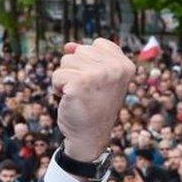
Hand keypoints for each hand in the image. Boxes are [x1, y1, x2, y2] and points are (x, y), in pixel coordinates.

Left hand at [53, 39, 134, 160]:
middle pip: (79, 51)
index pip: (97, 44)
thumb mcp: (97, 78)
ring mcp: (98, 74)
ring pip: (66, 61)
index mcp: (125, 65)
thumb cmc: (93, 106)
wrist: (90, 136)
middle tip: (86, 91)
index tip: (97, 84)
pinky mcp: (80, 83)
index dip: (89, 63)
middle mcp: (115, 68)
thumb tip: (68, 46)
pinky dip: (57, 88)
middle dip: (76, 70)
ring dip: (65, 79)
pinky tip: (69, 99)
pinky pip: (57, 75)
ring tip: (78, 94)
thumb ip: (88, 58)